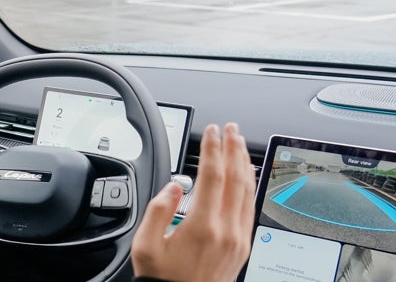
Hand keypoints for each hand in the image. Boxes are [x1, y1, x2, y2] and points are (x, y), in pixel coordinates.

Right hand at [131, 123, 255, 281]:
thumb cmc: (164, 280)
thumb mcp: (146, 245)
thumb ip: (159, 210)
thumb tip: (174, 186)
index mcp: (202, 226)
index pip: (212, 175)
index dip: (212, 149)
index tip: (211, 132)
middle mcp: (226, 231)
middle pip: (235, 178)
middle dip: (233, 148)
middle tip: (230, 129)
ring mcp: (238, 239)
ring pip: (247, 192)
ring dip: (244, 163)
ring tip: (239, 145)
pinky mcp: (243, 247)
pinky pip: (250, 208)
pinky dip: (249, 186)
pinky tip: (245, 177)